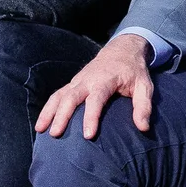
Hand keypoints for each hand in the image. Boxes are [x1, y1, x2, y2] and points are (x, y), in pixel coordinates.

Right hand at [38, 34, 155, 138]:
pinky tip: (41, 124)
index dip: (91, 117)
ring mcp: (77, 81)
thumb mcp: (144, 86)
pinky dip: (47, 109)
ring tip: (41, 130)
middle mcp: (87, 80)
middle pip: (71, 97)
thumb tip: (143, 128)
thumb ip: (143, 106)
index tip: (87, 135)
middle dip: (62, 116)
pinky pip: (57, 96)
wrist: (122, 50)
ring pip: (59, 96)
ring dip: (49, 112)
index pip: (96, 99)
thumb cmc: (134, 72)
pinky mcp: (72, 84)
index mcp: (105, 80)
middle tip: (56, 134)